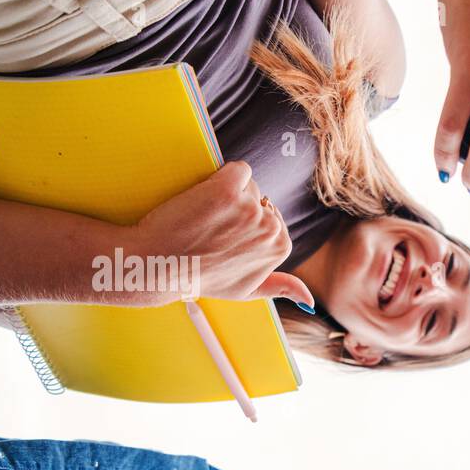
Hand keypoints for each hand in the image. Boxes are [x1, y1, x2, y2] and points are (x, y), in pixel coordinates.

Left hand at [131, 161, 313, 307]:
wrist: (159, 264)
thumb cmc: (199, 277)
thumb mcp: (245, 290)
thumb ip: (280, 288)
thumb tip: (311, 300)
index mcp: (280, 247)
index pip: (271, 217)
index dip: (246, 223)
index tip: (226, 238)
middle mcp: (271, 228)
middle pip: (260, 199)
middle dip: (238, 207)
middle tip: (212, 229)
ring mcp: (251, 208)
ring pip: (246, 184)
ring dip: (225, 193)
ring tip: (204, 218)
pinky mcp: (227, 189)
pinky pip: (237, 169)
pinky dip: (221, 177)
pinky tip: (203, 200)